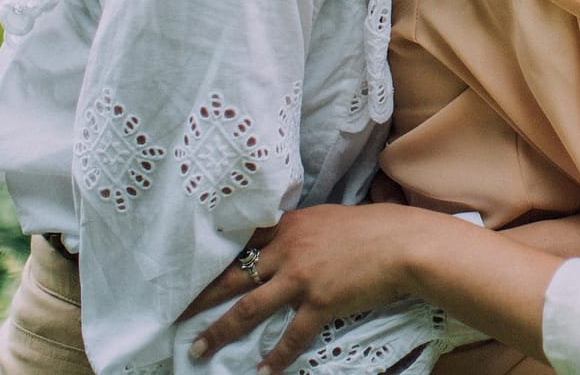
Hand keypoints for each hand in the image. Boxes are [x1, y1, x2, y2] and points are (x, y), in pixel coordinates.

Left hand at [188, 203, 424, 372]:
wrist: (403, 244)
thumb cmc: (374, 228)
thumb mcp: (330, 220)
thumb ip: (303, 232)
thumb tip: (288, 244)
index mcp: (289, 226)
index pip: (242, 244)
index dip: (214, 260)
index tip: (192, 273)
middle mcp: (287, 251)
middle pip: (232, 278)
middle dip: (201, 299)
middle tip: (176, 315)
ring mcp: (301, 278)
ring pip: (248, 309)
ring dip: (220, 332)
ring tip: (199, 349)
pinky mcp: (319, 303)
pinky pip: (290, 335)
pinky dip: (275, 357)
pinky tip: (262, 371)